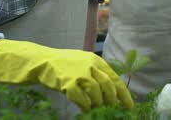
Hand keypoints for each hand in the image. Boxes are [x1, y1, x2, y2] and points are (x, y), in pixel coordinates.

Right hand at [0, 40, 133, 111]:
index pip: (115, 78)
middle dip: (111, 101)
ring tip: (96, 110)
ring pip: (96, 94)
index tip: (129, 106)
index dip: (123, 94)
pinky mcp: (68, 83)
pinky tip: (85, 110)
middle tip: (111, 110)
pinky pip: (82, 100)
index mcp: (96, 60)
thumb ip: (97, 73)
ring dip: (98, 105)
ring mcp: (78, 74)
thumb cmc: (64, 65)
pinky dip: (85, 107)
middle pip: (107, 87)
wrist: (42, 61)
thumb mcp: (83, 62)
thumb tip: (112, 92)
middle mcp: (89, 65)